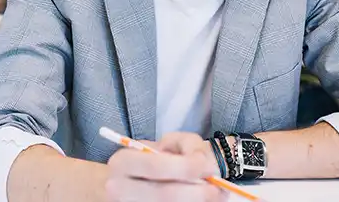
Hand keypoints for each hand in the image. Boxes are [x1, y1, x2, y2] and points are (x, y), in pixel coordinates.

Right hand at [105, 132, 224, 201]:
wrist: (128, 183)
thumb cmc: (154, 159)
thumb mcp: (165, 143)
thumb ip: (185, 144)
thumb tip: (203, 163)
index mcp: (122, 163)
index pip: (156, 166)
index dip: (185, 167)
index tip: (207, 167)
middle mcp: (120, 188)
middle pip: (165, 194)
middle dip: (197, 193)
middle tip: (218, 189)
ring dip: (198, 201)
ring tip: (214, 195)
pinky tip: (199, 200)